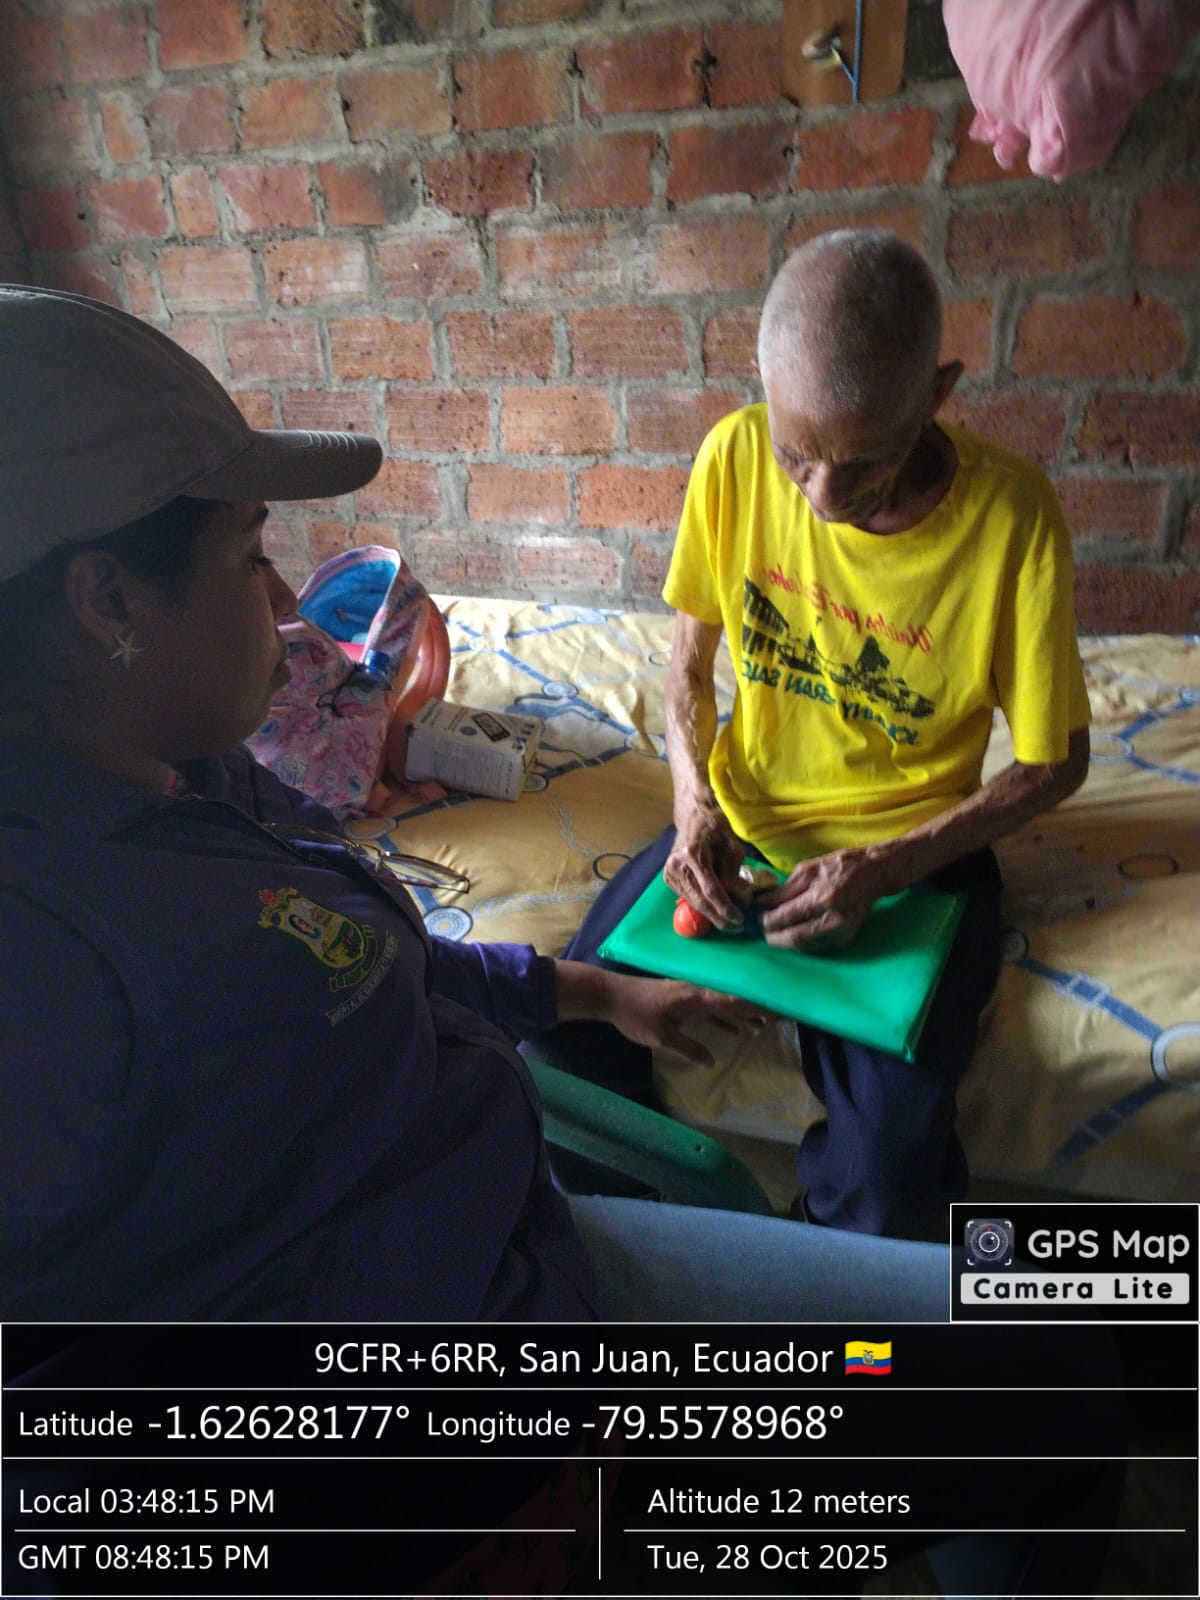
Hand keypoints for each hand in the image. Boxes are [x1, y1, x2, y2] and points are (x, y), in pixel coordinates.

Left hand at [554, 959, 767, 1068]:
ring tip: (761, 1026)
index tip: (778, 1008)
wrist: (611, 996)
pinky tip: (732, 1031)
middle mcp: (696, 993)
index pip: (733, 1002)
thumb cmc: (636, 1015)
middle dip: (754, 1009)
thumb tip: (712, 1063)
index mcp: (695, 999)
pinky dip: (722, 1018)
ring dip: (740, 1015)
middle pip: (731, 1001)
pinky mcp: (680, 999)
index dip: (756, 1006)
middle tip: (779, 1017)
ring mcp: (688, 995)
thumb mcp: (663, 1037)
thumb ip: (689, 1049)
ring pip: (721, 1005)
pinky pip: (709, 1009)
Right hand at [664, 809, 745, 929]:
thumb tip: (741, 899)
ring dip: (712, 914)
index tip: (740, 919)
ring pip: (693, 902)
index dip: (726, 908)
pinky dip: (703, 905)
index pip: (711, 890)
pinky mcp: (668, 877)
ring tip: (729, 921)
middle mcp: (676, 864)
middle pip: (700, 900)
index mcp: (692, 854)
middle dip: (720, 917)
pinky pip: (688, 896)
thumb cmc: (715, 827)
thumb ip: (735, 875)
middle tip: (737, 927)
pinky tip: (716, 909)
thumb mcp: (732, 848)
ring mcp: (669, 872)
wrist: (693, 816)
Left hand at [754, 846, 890, 949]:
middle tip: (760, 928)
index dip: (765, 921)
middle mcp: (834, 920)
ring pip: (804, 947)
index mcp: (823, 898)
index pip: (785, 918)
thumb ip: (783, 891)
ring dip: (784, 941)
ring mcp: (843, 932)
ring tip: (772, 930)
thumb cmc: (839, 866)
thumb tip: (759, 905)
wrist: (874, 873)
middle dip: (772, 936)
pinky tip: (792, 930)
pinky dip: (800, 941)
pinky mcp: (846, 939)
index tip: (754, 917)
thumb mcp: (807, 870)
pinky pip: (816, 946)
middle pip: (793, 939)